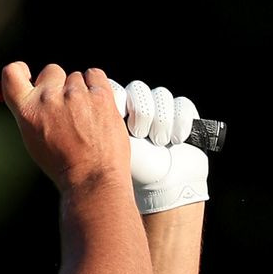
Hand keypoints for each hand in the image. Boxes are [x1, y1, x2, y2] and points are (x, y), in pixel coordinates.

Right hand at [0, 62, 129, 191]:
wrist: (91, 177)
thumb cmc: (63, 164)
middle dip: (58, 83)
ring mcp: (76, 95)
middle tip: (67, 106)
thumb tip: (33, 97)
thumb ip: (31, 113)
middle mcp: (49, 98)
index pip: (12, 73)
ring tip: (86, 115)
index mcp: (27, 110)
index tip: (28, 73)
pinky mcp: (100, 94)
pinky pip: (95, 75)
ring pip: (76, 77)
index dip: (20, 69)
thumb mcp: (33, 139)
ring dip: (81, 90)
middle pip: (51, 71)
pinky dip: (96, 86)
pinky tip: (97, 104)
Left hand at [107, 79, 209, 213]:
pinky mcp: (183, 112)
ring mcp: (161, 107)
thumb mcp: (112, 145)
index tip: (119, 118)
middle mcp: (138, 105)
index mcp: (116, 110)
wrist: (164, 185)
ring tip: (158, 142)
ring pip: (161, 95)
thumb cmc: (134, 168)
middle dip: (141, 113)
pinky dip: (179, 125)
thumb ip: (99, 124)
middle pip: (138, 88)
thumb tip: (89, 103)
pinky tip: (174, 140)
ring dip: (160, 122)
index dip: (118, 100)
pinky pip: (182, 105)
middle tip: (140, 134)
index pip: (115, 88)